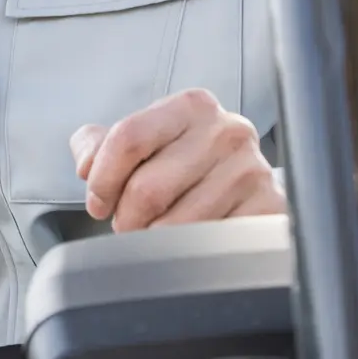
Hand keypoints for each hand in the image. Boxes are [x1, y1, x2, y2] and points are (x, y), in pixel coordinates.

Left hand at [70, 89, 284, 232]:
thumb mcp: (144, 144)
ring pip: (176, 223)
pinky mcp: (270, 210)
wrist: (247, 191)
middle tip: (128, 226)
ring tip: (157, 236)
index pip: (127, 138)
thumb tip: (87, 164)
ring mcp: (252, 170)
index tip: (97, 203)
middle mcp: (227, 131)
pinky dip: (190, 252)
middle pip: (147, 187)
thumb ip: (101, 145)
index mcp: (191, 106)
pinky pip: (211, 243)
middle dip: (126, 217)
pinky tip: (189, 245)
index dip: (102, 178)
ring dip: (155, 240)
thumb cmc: (186, 166)